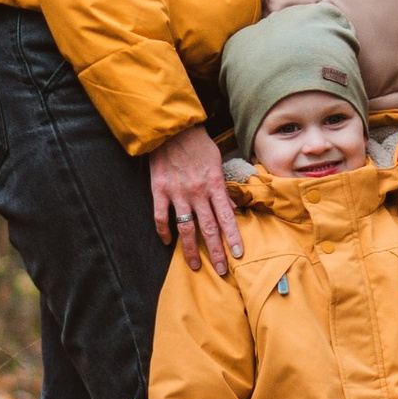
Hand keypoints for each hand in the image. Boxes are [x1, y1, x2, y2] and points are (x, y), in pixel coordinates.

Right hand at [150, 122, 238, 274]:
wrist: (171, 128)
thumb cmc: (198, 144)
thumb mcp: (217, 162)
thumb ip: (223, 188)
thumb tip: (232, 209)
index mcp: (214, 185)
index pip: (227, 217)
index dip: (233, 237)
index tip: (238, 255)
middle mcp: (197, 193)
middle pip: (208, 229)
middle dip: (216, 252)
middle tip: (221, 271)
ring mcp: (177, 193)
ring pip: (185, 228)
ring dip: (190, 249)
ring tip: (194, 265)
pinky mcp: (159, 191)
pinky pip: (160, 217)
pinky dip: (163, 231)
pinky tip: (167, 242)